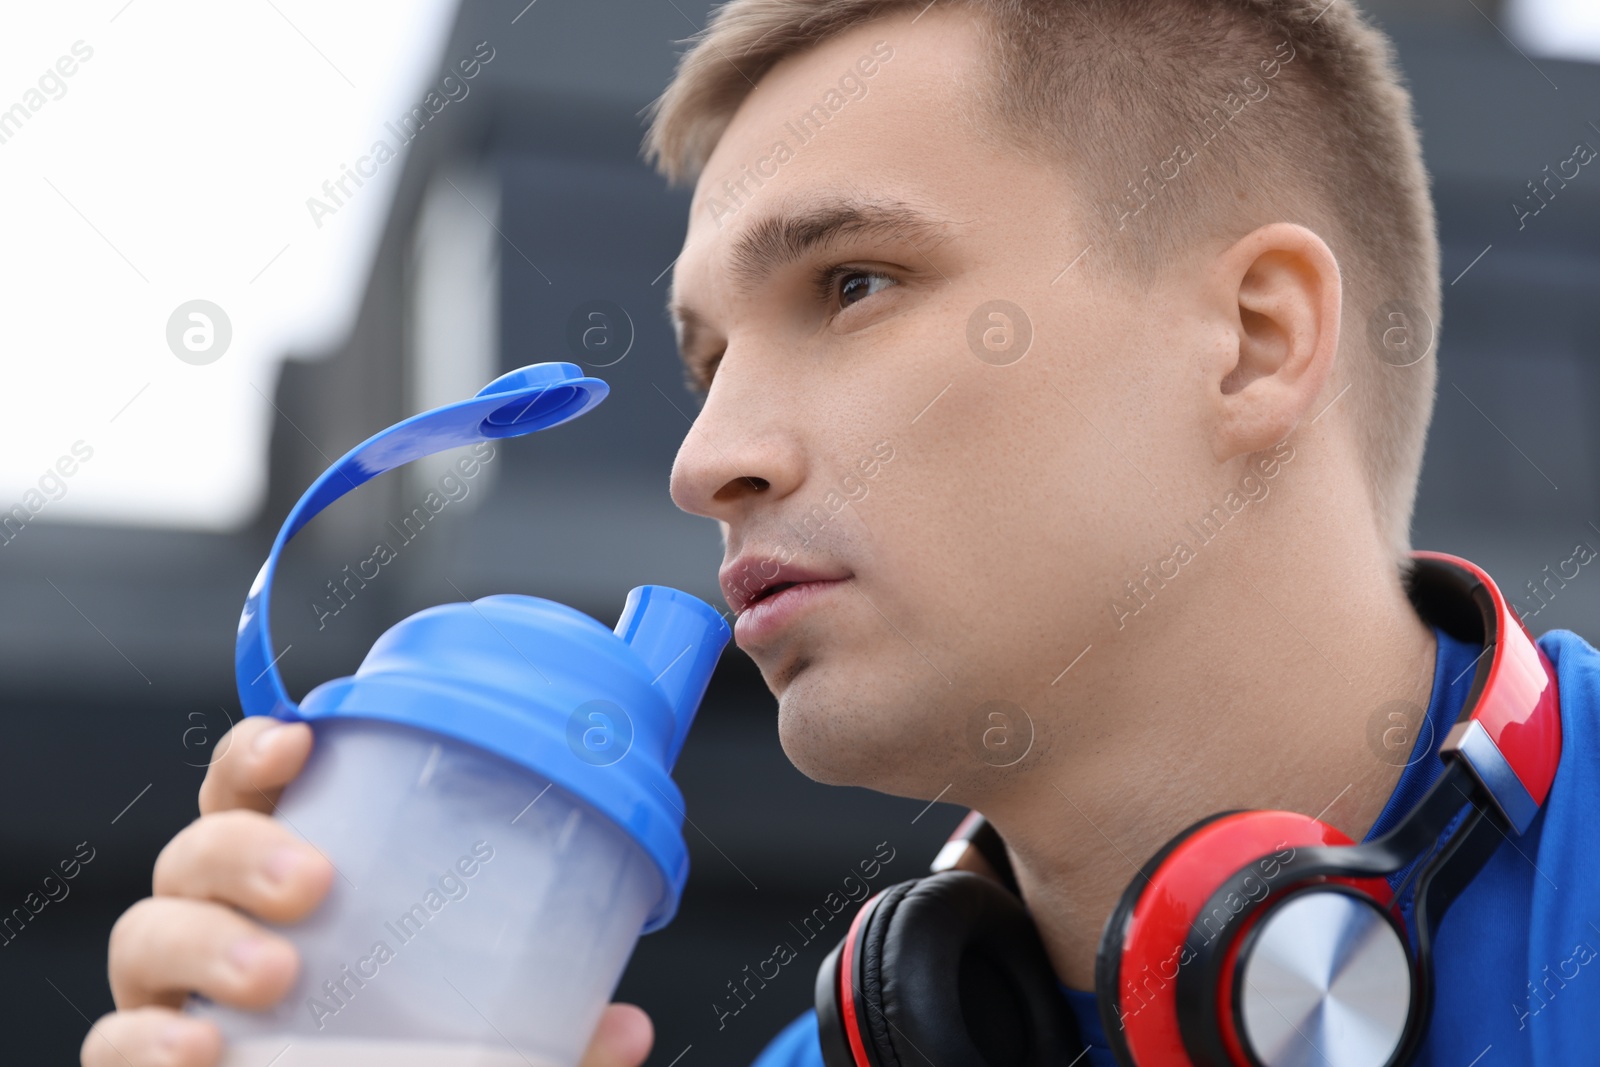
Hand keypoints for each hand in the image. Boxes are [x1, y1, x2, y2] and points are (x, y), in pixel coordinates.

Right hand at [82, 716, 653, 1066]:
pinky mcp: (146, 1061)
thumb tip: (625, 1031)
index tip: (300, 739)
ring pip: (146, 930)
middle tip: (315, 883)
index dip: (261, 752)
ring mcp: (173, 995)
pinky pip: (114, 1040)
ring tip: (274, 969)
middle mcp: (221, 927)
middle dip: (244, 847)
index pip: (257, 793)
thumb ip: (549, 1040)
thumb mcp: (487, 1046)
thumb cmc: (405, 1061)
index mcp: (291, 883)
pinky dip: (146, 1037)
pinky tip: (199, 1045)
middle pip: (197, 850)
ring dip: (206, 937)